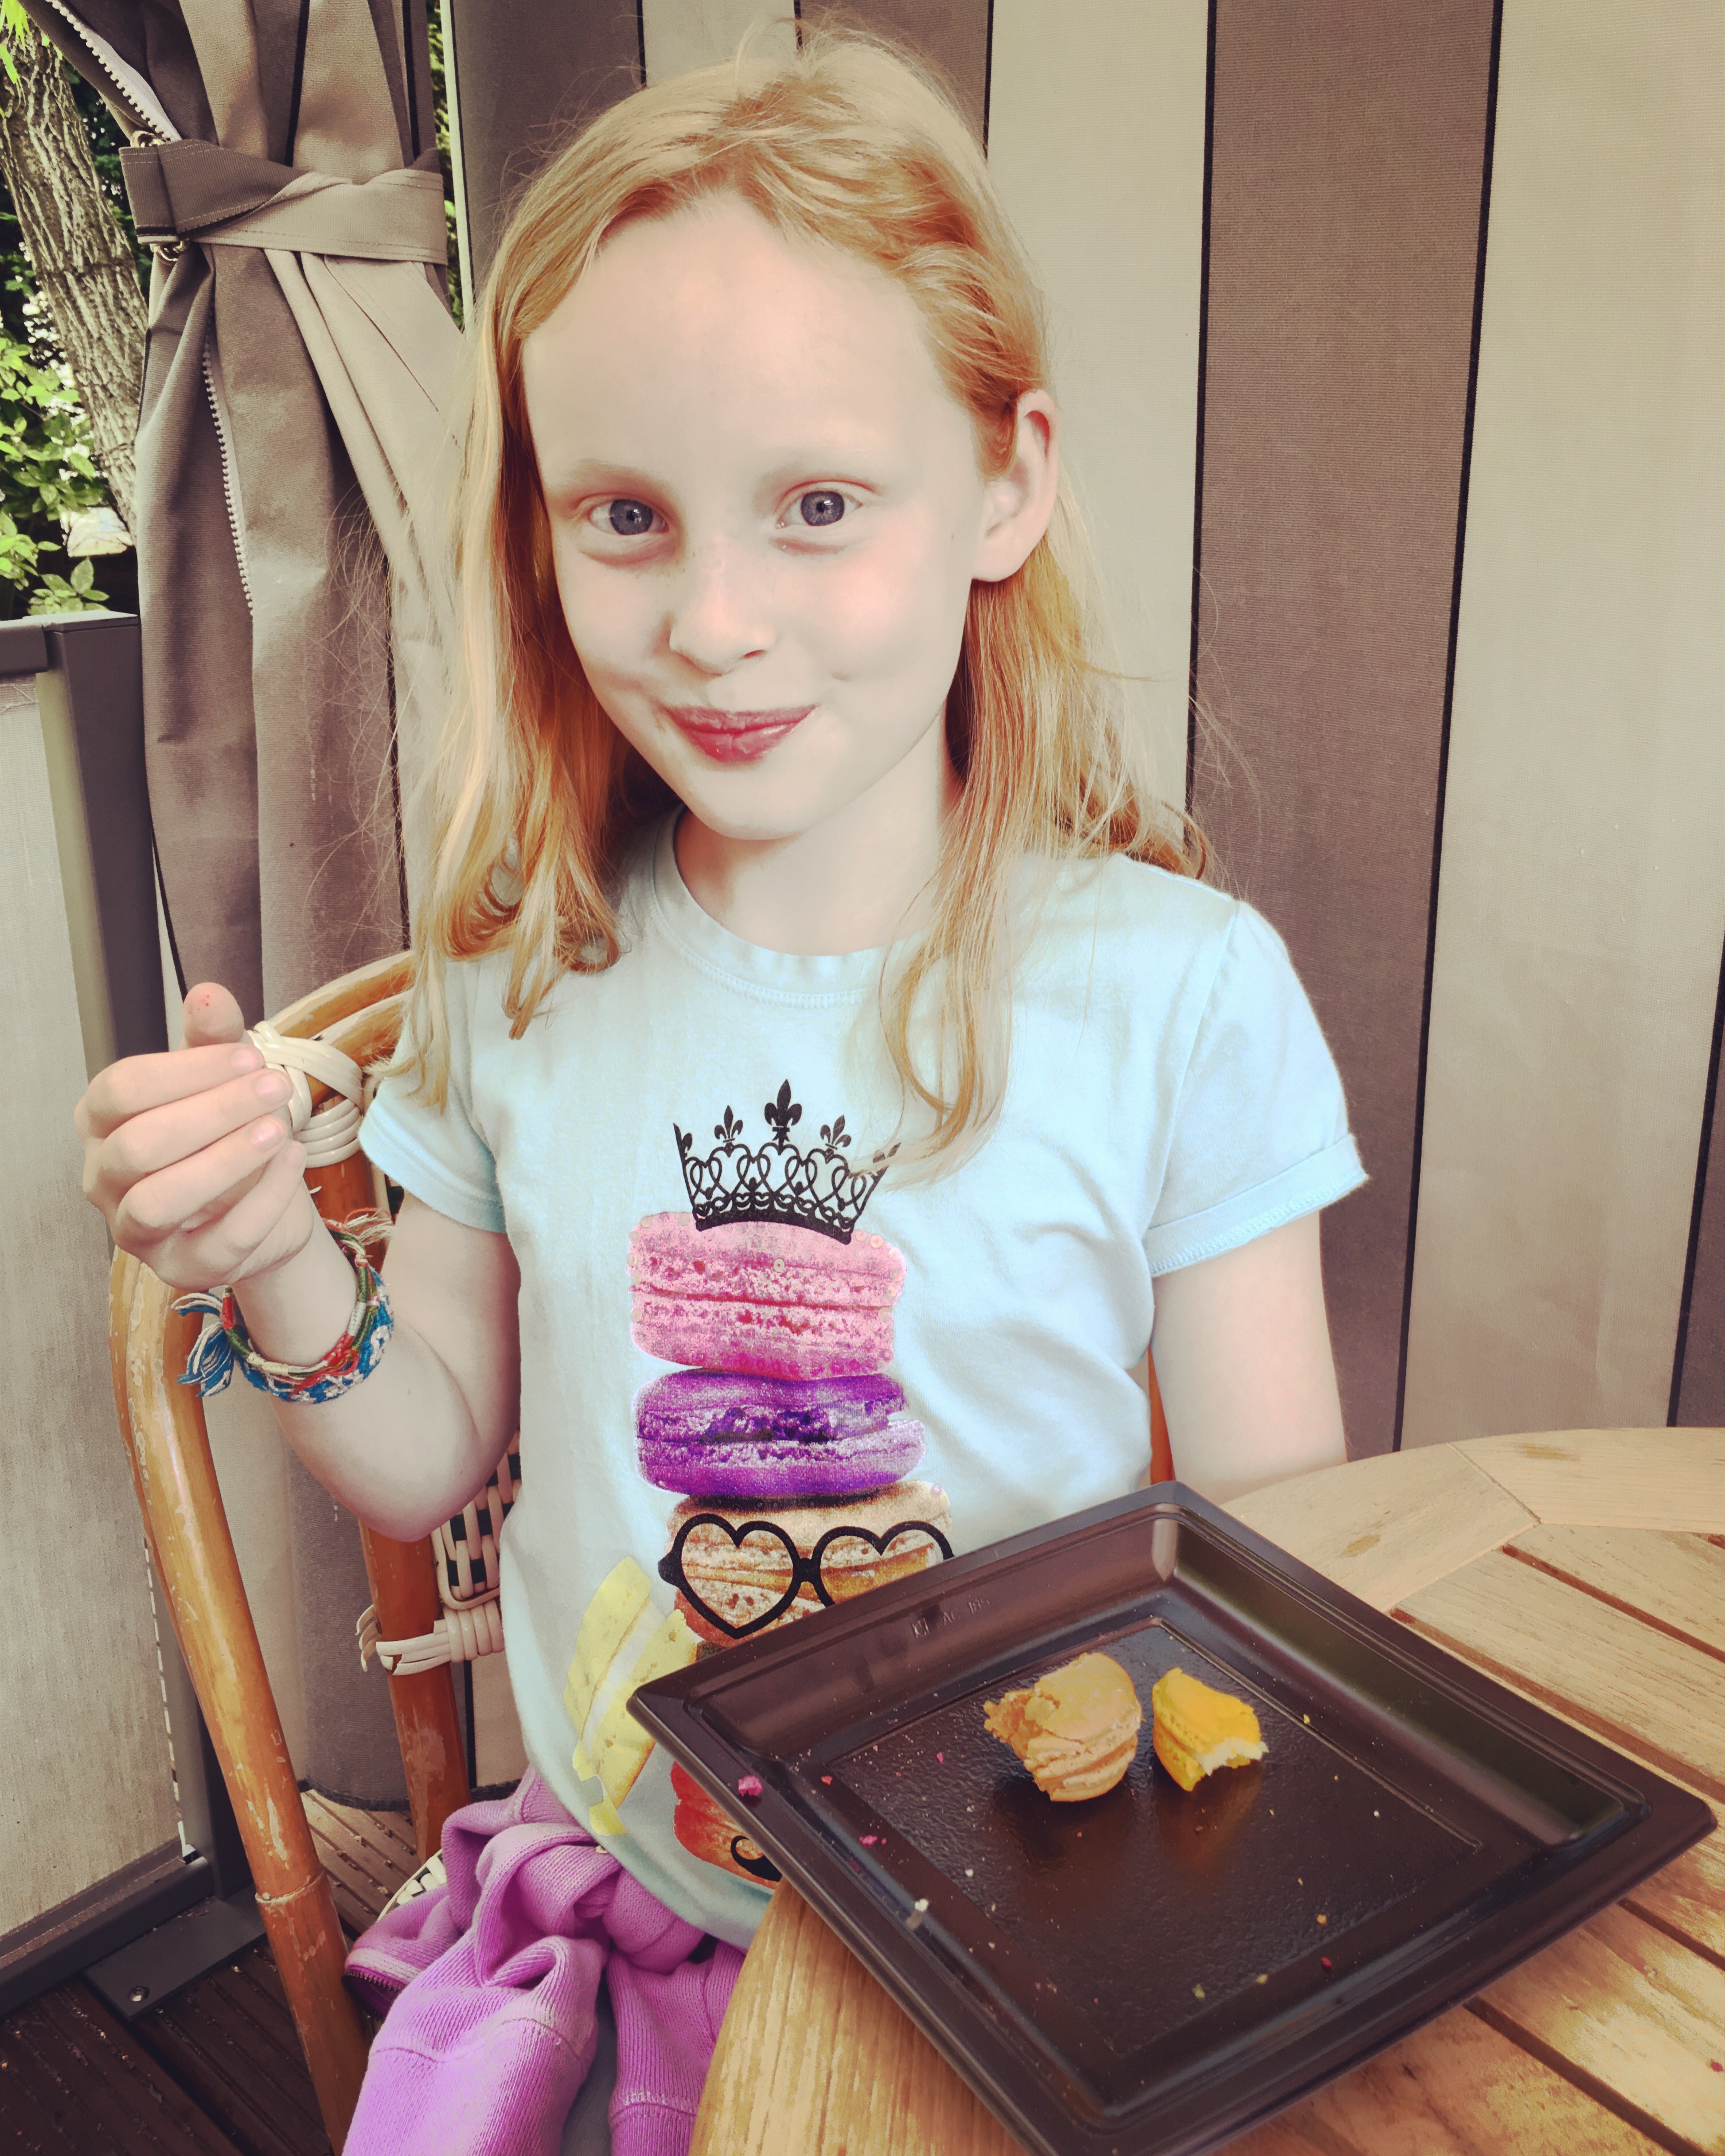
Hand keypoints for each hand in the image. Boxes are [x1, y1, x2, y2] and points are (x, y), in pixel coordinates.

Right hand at [75, 982, 317, 1289]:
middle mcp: (104, 1179)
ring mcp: (135, 1230)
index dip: (186, 1070)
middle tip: (275, 1086)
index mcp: (102, 1122)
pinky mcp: (180, 1268)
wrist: (267, 1202)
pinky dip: (261, 1201)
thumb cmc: (231, 1132)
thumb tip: (208, 993)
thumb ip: (214, 1039)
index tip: (249, 1055)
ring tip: (278, 1130)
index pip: (121, 1089)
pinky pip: (216, 1243)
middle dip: (213, 1112)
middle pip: (139, 1144)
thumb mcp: (224, 1078)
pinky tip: (293, 1164)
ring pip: (160, 1200)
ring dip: (225, 1161)